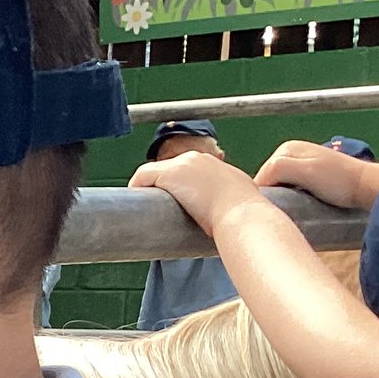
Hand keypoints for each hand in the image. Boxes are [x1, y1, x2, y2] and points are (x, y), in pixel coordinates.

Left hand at [128, 150, 266, 232]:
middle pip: (167, 170)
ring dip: (148, 189)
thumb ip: (226, 202)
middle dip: (161, 189)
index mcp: (212, 165)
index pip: (184, 171)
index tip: (174, 203)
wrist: (241, 214)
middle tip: (156, 210)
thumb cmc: (243, 215)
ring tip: (145, 210)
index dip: (176, 188)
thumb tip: (220, 218)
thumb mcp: (238, 200)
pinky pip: (143, 176)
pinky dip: (136, 187)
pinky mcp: (170, 173)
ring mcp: (182, 164)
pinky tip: (135, 203)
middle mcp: (196, 159)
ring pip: (153, 173)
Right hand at [255, 139, 378, 209]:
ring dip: (281, 198)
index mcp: (285, 149)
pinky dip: (289, 198)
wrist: (366, 188)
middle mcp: (290, 153)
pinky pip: (288, 189)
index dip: (264, 194)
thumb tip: (257, 182)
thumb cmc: (339, 181)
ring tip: (293, 207)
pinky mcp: (307, 176)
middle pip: (267, 181)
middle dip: (272, 195)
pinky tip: (299, 204)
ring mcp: (299, 164)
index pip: (260, 176)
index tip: (276, 207)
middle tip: (285, 208)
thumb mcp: (304, 171)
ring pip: (277, 186)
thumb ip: (277, 169)